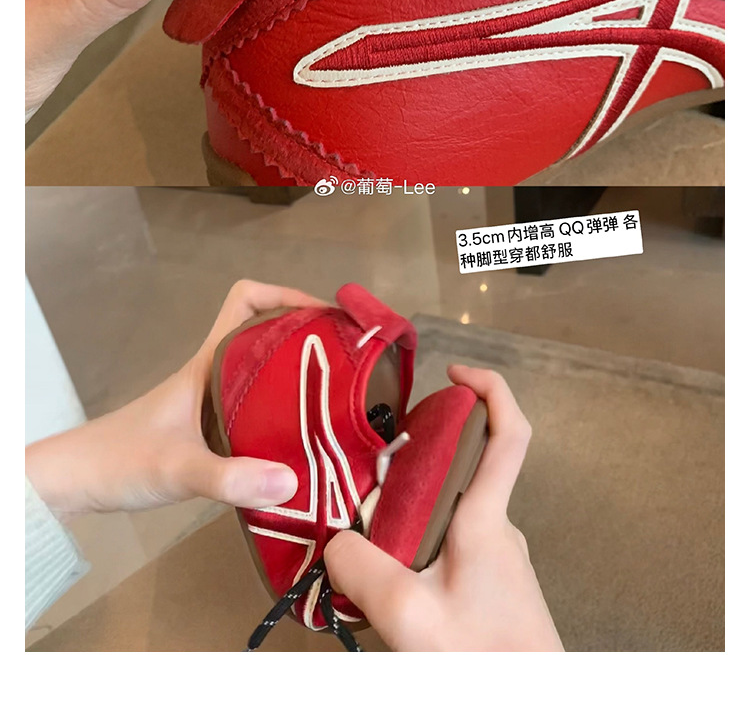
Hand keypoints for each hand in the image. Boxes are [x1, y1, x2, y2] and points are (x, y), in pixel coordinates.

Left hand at [25, 280, 325, 520]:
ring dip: (299, 378)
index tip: (325, 317)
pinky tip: (303, 444)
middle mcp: (214, 374)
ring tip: (340, 402)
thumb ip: (230, 477)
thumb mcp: (177, 469)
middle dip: (309, 338)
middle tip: (349, 363)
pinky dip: (284, 415)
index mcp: (207, 363)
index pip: (246, 299)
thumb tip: (292, 481)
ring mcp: (213, 401)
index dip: (286, 295)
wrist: (76, 483)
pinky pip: (258, 408)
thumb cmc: (120, 460)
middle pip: (267, 333)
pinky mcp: (210, 430)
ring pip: (265, 372)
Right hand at [324, 365, 563, 651]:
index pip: (508, 430)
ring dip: (413, 512)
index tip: (455, 372)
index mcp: (487, 519)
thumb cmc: (485, 661)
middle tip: (378, 472)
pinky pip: (451, 547)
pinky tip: (392, 578)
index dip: (489, 387)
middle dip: (419, 460)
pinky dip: (419, 545)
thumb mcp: (408, 613)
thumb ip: (362, 568)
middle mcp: (498, 531)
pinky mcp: (491, 588)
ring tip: (370, 538)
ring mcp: (498, 560)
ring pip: (451, 513)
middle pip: (462, 468)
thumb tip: (336, 542)